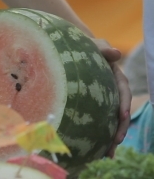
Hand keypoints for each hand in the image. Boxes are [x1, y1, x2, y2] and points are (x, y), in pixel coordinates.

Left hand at [91, 38, 130, 157]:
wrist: (74, 52)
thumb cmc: (85, 47)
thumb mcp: (95, 46)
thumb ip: (104, 50)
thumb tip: (116, 53)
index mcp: (116, 77)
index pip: (123, 92)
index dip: (124, 105)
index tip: (123, 117)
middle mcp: (113, 90)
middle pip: (120, 111)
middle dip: (120, 127)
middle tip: (116, 141)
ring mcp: (105, 99)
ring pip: (111, 120)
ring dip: (111, 136)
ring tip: (108, 152)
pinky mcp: (95, 105)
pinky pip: (100, 121)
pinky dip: (100, 134)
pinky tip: (97, 150)